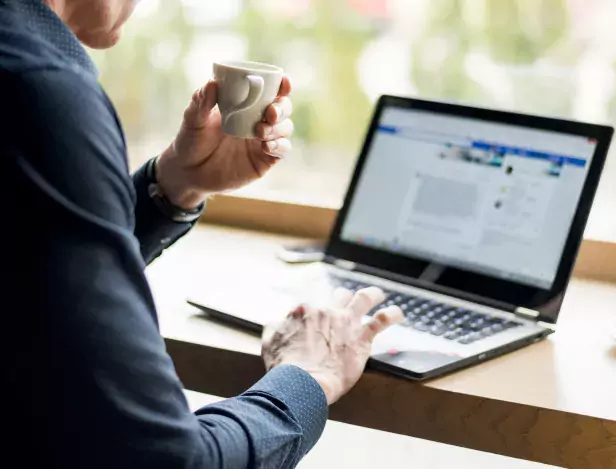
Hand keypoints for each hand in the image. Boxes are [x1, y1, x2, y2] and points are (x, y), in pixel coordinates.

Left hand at [156, 77, 293, 208]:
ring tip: (260, 131)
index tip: (283, 82)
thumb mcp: (193, 118)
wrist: (188, 171)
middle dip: (282, 107)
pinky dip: (279, 146)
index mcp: (245, 105)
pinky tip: (266, 146)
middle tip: (270, 112)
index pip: (270, 91)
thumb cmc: (191, 140)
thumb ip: (202, 101)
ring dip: (279, 127)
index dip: (282, 85)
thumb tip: (213, 82)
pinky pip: (282, 150)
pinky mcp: (264, 160)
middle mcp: (258, 120)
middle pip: (283, 108)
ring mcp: (262, 141)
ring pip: (285, 128)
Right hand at [262, 287, 403, 404]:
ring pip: (363, 298)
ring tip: (378, 294)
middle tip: (345, 303)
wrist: (302, 382)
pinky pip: (381, 321)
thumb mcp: (270, 341)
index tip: (310, 331)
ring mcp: (345, 322)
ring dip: (372, 294)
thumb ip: (276, 326)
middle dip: (341, 299)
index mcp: (303, 311)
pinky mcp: (361, 338)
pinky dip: (391, 314)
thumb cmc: (284, 366)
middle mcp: (326, 311)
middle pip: (337, 297)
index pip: (309, 309)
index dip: (310, 320)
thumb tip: (281, 322)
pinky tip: (398, 313)